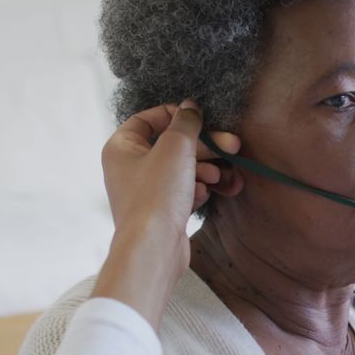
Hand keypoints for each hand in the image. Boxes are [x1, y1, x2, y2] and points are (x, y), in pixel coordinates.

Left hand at [94, 100, 241, 326]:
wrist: (154, 247)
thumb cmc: (156, 194)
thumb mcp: (175, 147)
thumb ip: (186, 122)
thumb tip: (190, 107)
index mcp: (122, 147)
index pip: (147, 119)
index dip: (175, 115)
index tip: (199, 119)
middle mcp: (129, 167)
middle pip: (173, 145)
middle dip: (205, 147)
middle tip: (232, 146)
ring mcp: (146, 191)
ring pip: (182, 169)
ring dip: (207, 169)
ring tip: (223, 177)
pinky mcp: (161, 211)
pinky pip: (184, 190)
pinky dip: (198, 189)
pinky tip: (206, 194)